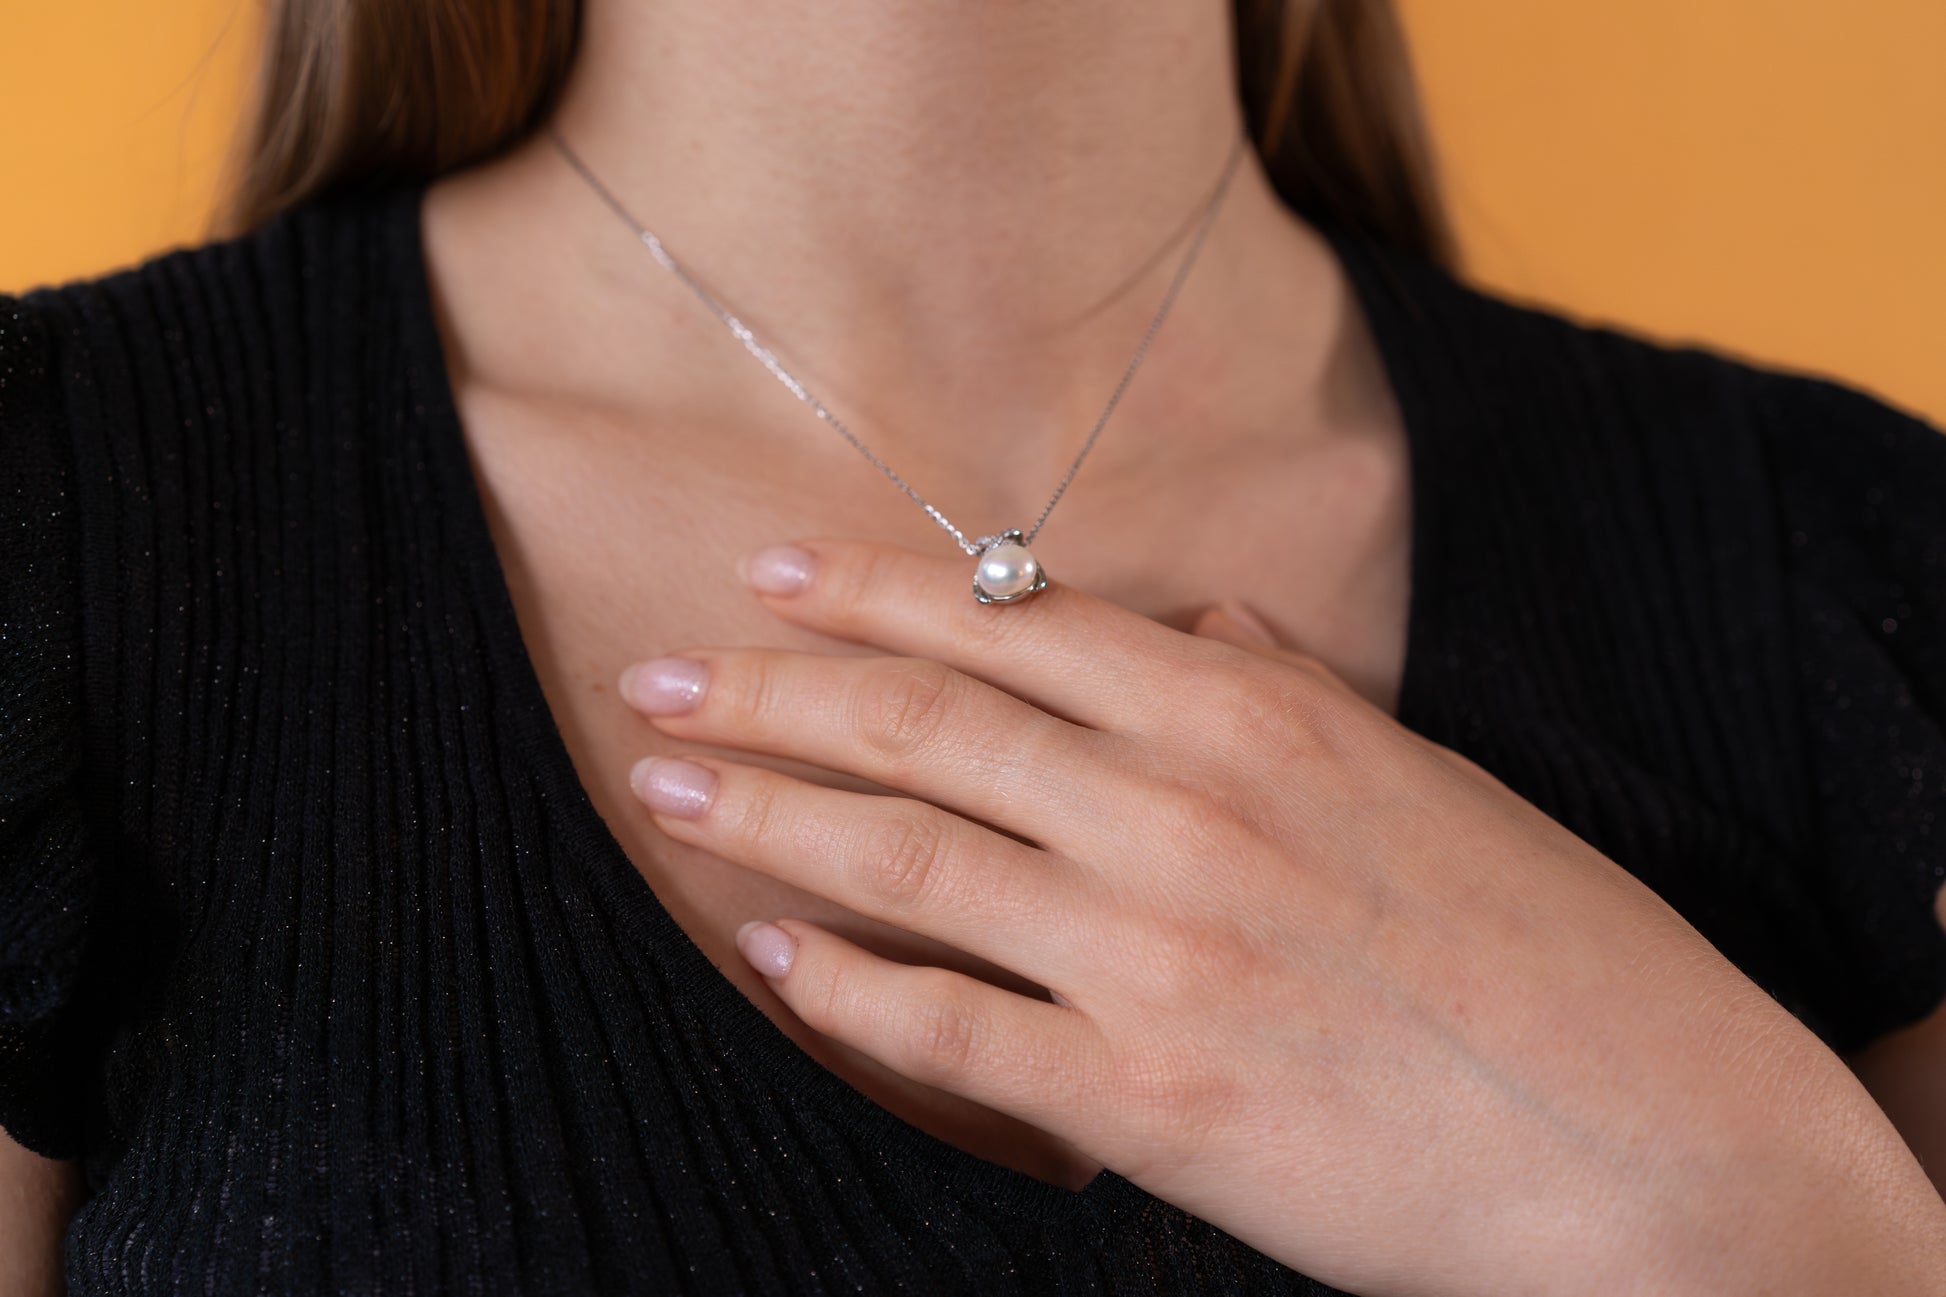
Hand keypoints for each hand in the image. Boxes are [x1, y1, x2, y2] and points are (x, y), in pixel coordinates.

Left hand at [617, 538, 1945, 1295]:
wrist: (1645, 1144)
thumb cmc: (1546, 952)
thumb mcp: (1423, 778)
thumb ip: (1288, 690)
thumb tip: (1191, 625)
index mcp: (1254, 719)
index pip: (1014, 625)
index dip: (871, 592)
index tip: (768, 572)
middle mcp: (1184, 814)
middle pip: (928, 724)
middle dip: (776, 689)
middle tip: (662, 676)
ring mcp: (1155, 957)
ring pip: (911, 858)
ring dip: (771, 813)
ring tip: (671, 784)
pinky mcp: (1146, 1102)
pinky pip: (952, 1030)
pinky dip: (847, 987)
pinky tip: (771, 953)